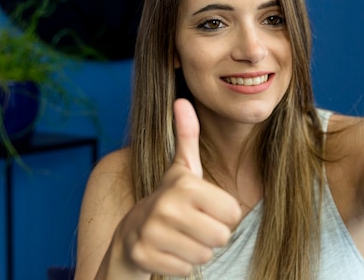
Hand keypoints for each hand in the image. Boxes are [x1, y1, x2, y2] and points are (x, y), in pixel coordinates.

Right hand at [116, 99, 241, 275]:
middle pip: (222, 236)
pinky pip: (186, 269)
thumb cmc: (168, 200)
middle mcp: (166, 207)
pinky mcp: (144, 257)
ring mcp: (152, 233)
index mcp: (184, 185)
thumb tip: (182, 100)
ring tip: (180, 237)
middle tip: (192, 226)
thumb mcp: (181, 169)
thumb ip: (187, 135)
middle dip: (211, 235)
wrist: (130, 235)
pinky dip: (180, 265)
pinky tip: (167, 251)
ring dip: (196, 250)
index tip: (203, 209)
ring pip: (205, 254)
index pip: (233, 212)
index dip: (222, 215)